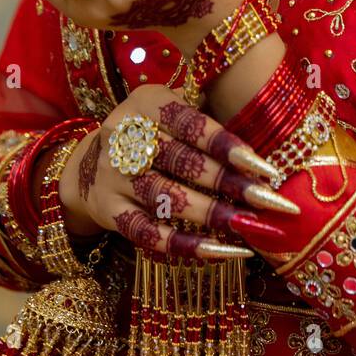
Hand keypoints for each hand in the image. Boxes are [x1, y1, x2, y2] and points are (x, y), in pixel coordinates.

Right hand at [57, 84, 298, 259]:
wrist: (85, 164)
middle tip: (269, 202)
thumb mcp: (169, 107)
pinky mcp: (108, 212)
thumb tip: (267, 130)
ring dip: (213, 215)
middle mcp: (123, 136)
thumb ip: (207, 112)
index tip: (265, 168)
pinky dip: (187, 246)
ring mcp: (112, 176)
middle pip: (184, 163)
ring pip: (168, 199)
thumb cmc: (149, 132)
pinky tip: (222, 252)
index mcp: (145, 103)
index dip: (229, 146)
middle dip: (230, 185)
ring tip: (249, 227)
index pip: (192, 124)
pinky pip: (149, 234)